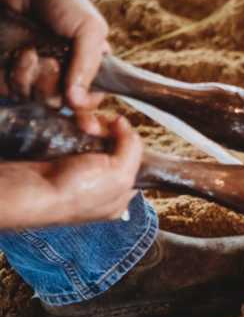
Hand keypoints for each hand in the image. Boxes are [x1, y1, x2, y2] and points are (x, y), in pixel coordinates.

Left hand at [0, 0, 108, 109]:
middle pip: (58, 103)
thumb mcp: (89, 29)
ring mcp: (33, 74)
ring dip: (29, 77)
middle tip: (51, 60)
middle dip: (51, 84)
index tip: (75, 99)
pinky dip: (10, 77)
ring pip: (32, 98)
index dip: (83, 104)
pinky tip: (16, 54)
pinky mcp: (8, 70)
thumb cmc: (61, 1)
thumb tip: (76, 102)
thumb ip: (89, 66)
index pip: (89, 101)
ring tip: (29, 52)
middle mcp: (60, 75)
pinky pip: (7, 90)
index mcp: (86, 68)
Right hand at [0, 115, 142, 228]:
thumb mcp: (120, 175)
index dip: (129, 140)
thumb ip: (132, 150)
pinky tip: (74, 123)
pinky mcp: (59, 156)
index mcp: (121, 194)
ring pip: (94, 136)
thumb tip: (124, 124)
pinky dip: (74, 125)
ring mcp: (79, 168)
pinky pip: (74, 134)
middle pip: (114, 144)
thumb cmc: (77, 192)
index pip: (136, 160)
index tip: (120, 127)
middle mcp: (102, 182)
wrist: (34, 190)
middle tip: (95, 127)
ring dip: (91, 124)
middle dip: (107, 129)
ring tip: (83, 123)